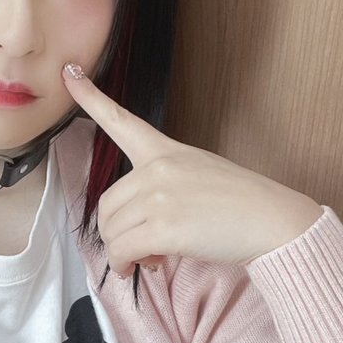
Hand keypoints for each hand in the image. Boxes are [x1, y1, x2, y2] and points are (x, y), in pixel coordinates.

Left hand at [62, 64, 322, 274]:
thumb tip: (140, 234)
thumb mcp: (200, 177)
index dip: (91, 97)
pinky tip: (146, 269)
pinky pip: (123, 251)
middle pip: (106, 204)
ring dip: (124, 254)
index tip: (69, 73)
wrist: (273, 221)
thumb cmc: (241, 206)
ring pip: (111, 232)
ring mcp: (160, 196)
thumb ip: (163, 191)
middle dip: (116, 234)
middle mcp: (158, 168)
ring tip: (151, 260)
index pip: (122, 121)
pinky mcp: (165, 227)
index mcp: (166, 151)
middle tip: (141, 249)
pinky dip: (127, 266)